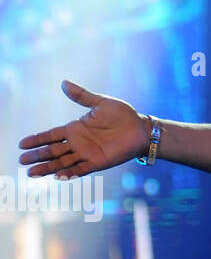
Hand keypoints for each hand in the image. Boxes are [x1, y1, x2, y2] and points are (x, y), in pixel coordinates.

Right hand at [18, 80, 149, 178]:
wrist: (141, 128)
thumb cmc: (123, 114)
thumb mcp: (101, 103)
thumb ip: (82, 96)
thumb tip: (64, 83)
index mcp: (76, 128)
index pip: (51, 135)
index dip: (37, 139)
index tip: (22, 144)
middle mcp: (78, 143)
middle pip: (52, 151)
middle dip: (37, 155)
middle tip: (21, 160)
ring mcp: (87, 154)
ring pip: (62, 162)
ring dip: (47, 168)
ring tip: (31, 173)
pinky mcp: (98, 162)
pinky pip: (80, 169)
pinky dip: (69, 173)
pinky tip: (56, 176)